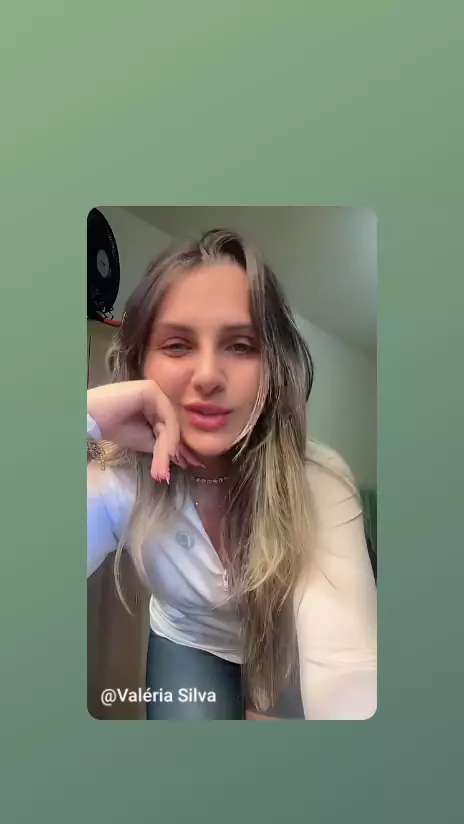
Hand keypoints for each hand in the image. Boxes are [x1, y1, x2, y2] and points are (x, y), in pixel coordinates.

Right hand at [87, 380, 202, 480]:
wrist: (90, 419)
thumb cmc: (114, 429)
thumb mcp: (145, 440)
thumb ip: (164, 445)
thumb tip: (185, 459)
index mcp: (157, 406)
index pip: (171, 428)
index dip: (176, 450)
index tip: (180, 469)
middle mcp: (159, 396)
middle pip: (172, 427)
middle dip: (171, 453)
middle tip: (164, 475)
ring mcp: (156, 390)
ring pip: (170, 423)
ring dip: (167, 449)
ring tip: (162, 470)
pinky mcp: (151, 389)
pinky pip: (166, 416)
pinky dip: (168, 436)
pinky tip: (166, 453)